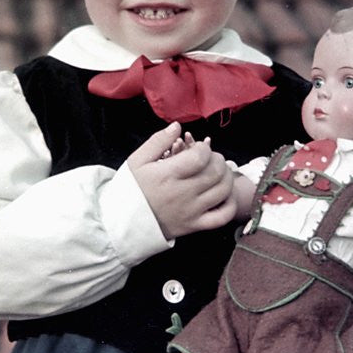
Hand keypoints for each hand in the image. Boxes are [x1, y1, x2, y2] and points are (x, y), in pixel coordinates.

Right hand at [129, 123, 236, 238]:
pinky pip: (222, 216)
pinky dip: (229, 204)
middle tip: (210, 159)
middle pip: (215, 172)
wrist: (123, 222)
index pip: (200, 157)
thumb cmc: (131, 189)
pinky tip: (224, 195)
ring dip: (226, 177)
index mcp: (167, 174)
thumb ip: (158, 141)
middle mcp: (182, 193)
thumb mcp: (137, 160)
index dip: (205, 148)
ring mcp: (191, 211)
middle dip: (218, 160)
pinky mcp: (194, 226)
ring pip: (223, 191)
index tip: (199, 149)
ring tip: (218, 173)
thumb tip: (177, 126)